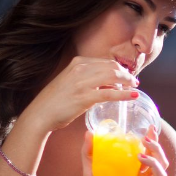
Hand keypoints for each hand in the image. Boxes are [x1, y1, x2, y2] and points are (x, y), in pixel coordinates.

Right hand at [19, 56, 138, 133]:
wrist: (41, 113)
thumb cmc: (57, 101)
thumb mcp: (72, 82)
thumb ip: (90, 79)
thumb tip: (112, 83)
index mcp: (78, 63)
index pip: (106, 62)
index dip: (120, 69)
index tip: (127, 76)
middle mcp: (80, 69)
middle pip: (113, 67)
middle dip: (126, 74)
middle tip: (134, 82)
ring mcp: (82, 82)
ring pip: (113, 77)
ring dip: (128, 82)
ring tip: (135, 88)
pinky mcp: (85, 97)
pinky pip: (110, 93)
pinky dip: (124, 94)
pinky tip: (134, 96)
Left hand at [78, 126, 169, 175]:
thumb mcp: (90, 173)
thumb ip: (90, 154)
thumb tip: (89, 133)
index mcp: (137, 175)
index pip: (151, 156)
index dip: (154, 142)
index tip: (150, 128)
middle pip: (162, 164)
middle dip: (157, 150)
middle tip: (146, 140)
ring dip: (153, 164)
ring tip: (140, 156)